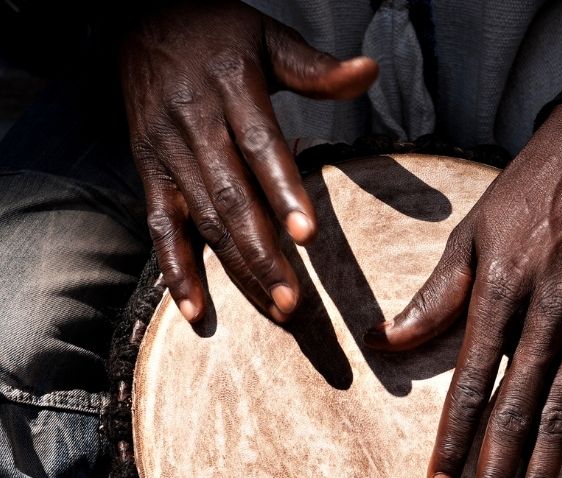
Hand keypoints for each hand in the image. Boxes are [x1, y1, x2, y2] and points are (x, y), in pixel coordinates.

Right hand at [120, 0, 376, 321]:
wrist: (139, 16)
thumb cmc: (217, 32)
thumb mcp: (267, 37)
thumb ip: (315, 68)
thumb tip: (369, 70)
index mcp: (230, 89)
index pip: (260, 147)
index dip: (283, 192)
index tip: (307, 235)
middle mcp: (195, 126)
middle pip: (231, 199)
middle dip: (262, 254)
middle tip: (292, 302)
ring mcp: (169, 154)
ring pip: (204, 221)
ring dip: (236, 270)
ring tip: (274, 309)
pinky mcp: (150, 172)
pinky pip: (160, 227)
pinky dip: (175, 270)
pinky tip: (196, 311)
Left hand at [365, 104, 561, 477]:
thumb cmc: (527, 193)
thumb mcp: (470, 233)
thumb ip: (435, 295)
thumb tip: (385, 340)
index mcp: (501, 295)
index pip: (471, 383)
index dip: (453, 439)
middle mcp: (548, 319)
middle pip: (518, 412)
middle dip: (495, 474)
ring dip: (546, 476)